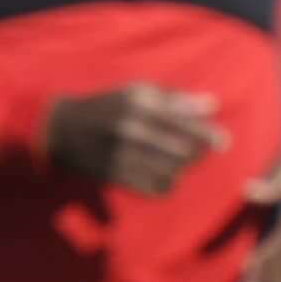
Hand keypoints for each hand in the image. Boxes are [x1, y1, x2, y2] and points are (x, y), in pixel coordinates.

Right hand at [41, 83, 222, 196]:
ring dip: (180, 171)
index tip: (223, 143)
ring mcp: (122, 154)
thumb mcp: (135, 93)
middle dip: (195, 154)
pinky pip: (154, 189)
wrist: (58, 128)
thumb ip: (174, 98)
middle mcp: (132, 129)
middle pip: (183, 151)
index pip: (186, 123)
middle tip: (196, 153)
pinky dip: (165, 185)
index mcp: (140, 105)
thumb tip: (211, 105)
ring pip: (171, 172)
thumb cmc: (105, 106)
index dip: (209, 136)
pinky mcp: (114, 175)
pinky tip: (162, 176)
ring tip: (176, 163)